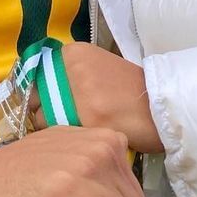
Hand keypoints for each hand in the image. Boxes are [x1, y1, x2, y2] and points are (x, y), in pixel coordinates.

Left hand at [32, 44, 162, 155]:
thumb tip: (40, 94)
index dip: (40, 97)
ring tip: (74, 134)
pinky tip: (83, 141)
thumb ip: (68, 75)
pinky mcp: (86, 119)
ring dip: (53, 131)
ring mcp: (77, 93)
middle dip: (45, 114)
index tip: (52, 107)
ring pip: (42, 120)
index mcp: (73, 53)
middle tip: (64, 125)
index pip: (35, 79)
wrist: (161, 106)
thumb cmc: (129, 90)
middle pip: (35, 100)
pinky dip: (66, 143)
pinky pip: (60, 136)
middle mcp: (71, 68)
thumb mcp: (96, 68)